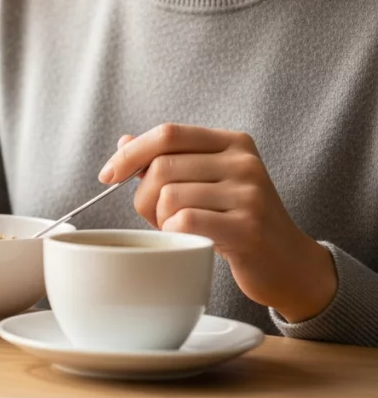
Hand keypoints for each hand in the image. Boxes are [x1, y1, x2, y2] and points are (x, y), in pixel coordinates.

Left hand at [99, 124, 337, 322]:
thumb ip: (168, 161)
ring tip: (180, 229)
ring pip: (169, 196)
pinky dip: (173, 233)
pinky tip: (189, 240)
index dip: (130, 153)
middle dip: (144, 197)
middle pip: (161, 167)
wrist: (289, 264)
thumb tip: (124, 142)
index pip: (168, 133)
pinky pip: (184, 221)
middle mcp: (244, 162)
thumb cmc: (237, 221)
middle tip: (157, 217)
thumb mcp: (207, 183)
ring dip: (160, 219)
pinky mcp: (247, 227)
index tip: (108, 174)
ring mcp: (249, 193)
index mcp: (233, 142)